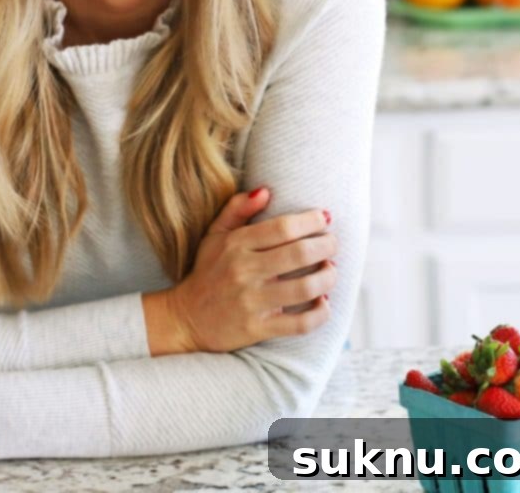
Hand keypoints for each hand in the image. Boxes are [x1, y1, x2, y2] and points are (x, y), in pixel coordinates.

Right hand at [165, 188, 335, 352]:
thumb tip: (265, 191)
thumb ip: (237, 209)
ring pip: (304, 288)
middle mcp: (243, 271)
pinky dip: (319, 313)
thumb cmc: (208, 271)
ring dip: (328, 277)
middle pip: (298, 253)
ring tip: (331, 269)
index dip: (310, 221)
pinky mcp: (258, 328)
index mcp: (235, 245)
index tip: (325, 218)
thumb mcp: (215, 235)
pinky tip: (324, 302)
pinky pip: (299, 324)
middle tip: (333, 242)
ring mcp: (251, 301)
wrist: (187, 318)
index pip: (282, 228)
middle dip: (326, 245)